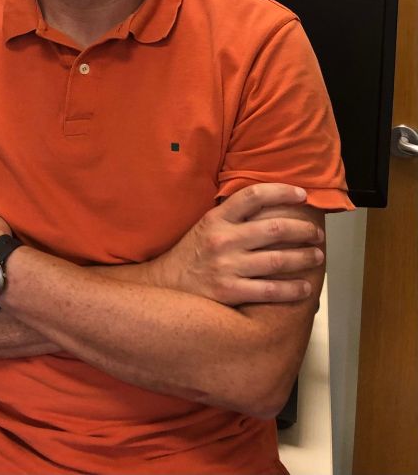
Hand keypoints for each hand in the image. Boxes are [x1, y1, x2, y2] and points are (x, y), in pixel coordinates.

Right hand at [148, 183, 324, 306]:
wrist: (166, 286)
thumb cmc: (193, 253)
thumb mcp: (207, 225)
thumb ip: (234, 216)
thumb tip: (272, 204)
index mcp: (217, 218)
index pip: (253, 196)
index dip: (281, 191)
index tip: (302, 194)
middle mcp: (223, 240)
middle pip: (274, 229)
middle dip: (302, 230)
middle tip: (317, 233)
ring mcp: (227, 267)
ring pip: (277, 260)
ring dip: (304, 258)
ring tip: (318, 256)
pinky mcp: (230, 292)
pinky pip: (269, 291)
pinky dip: (292, 289)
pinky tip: (305, 288)